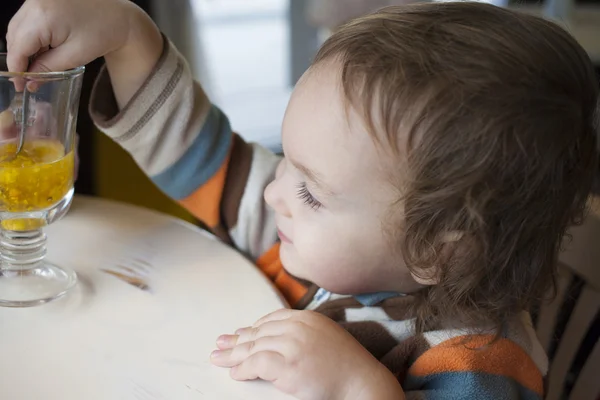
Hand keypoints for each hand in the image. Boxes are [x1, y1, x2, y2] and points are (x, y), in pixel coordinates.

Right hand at [7, 0, 132, 72]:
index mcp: (43, 16)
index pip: (18, 46)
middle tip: (27, 80)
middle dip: (19, 59)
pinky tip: (41, 51)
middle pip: (14, 37)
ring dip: (23, 48)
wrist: (118, 16)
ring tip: (35, 67)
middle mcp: (35, 4)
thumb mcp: (74, 56)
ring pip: (17, 28)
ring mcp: (36, 0)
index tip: (20, 86)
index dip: (17, 69)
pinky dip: (30, 37)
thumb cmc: (102, 33)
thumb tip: (30, 81)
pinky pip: (26, 21)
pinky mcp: (41, 0)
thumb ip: (48, 68)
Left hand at [211, 309, 404, 399]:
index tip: (239, 334)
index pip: (271, 319)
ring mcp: (293, 345)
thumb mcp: (324, 337)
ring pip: (254, 347)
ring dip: (233, 355)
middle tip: (219, 344)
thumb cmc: (346, 365)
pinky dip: (243, 368)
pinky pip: (257, 363)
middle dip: (236, 340)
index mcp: (307, 318)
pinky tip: (235, 373)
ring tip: (218, 359)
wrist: (362, 382)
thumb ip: (301, 332)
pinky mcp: (289, 365)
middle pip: (259, 332)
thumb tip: (271, 335)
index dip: (252, 328)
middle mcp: (298, 327)